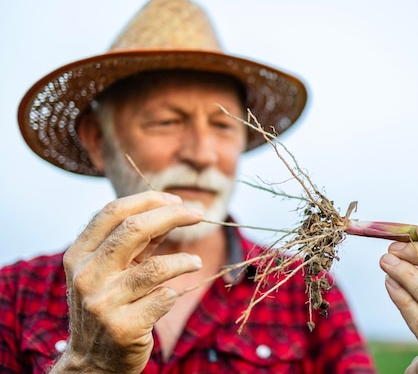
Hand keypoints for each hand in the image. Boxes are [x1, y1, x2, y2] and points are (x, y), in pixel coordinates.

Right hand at [51, 191, 203, 373]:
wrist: (92, 362)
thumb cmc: (108, 305)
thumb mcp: (112, 269)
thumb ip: (136, 242)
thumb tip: (171, 210)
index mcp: (79, 255)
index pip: (113, 212)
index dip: (149, 200)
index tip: (178, 201)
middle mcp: (86, 276)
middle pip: (134, 230)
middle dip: (173, 215)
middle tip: (199, 214)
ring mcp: (103, 303)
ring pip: (156, 267)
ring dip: (184, 261)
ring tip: (194, 262)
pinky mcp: (123, 327)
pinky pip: (163, 298)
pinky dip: (172, 293)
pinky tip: (170, 296)